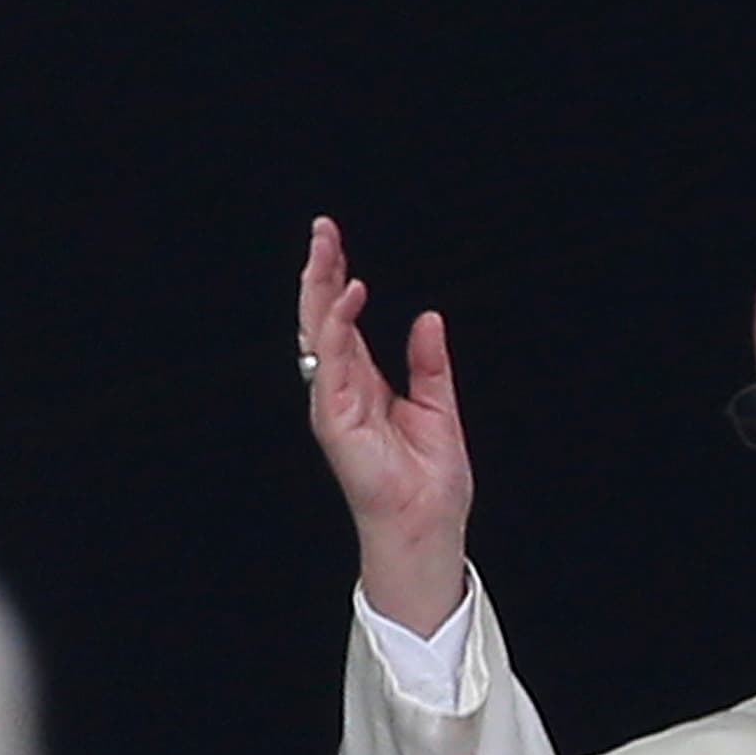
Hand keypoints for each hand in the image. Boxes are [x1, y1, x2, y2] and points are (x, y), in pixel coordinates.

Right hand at [299, 216, 471, 630]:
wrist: (428, 526)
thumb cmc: (429, 481)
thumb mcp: (438, 405)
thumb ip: (428, 362)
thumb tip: (426, 317)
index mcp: (363, 384)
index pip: (343, 320)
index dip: (337, 279)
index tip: (335, 240)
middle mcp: (342, 389)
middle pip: (322, 318)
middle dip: (320, 271)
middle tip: (322, 228)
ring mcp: (334, 404)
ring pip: (317, 333)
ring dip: (321, 287)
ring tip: (327, 247)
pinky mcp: (335, 420)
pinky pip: (331, 363)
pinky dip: (338, 326)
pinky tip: (348, 295)